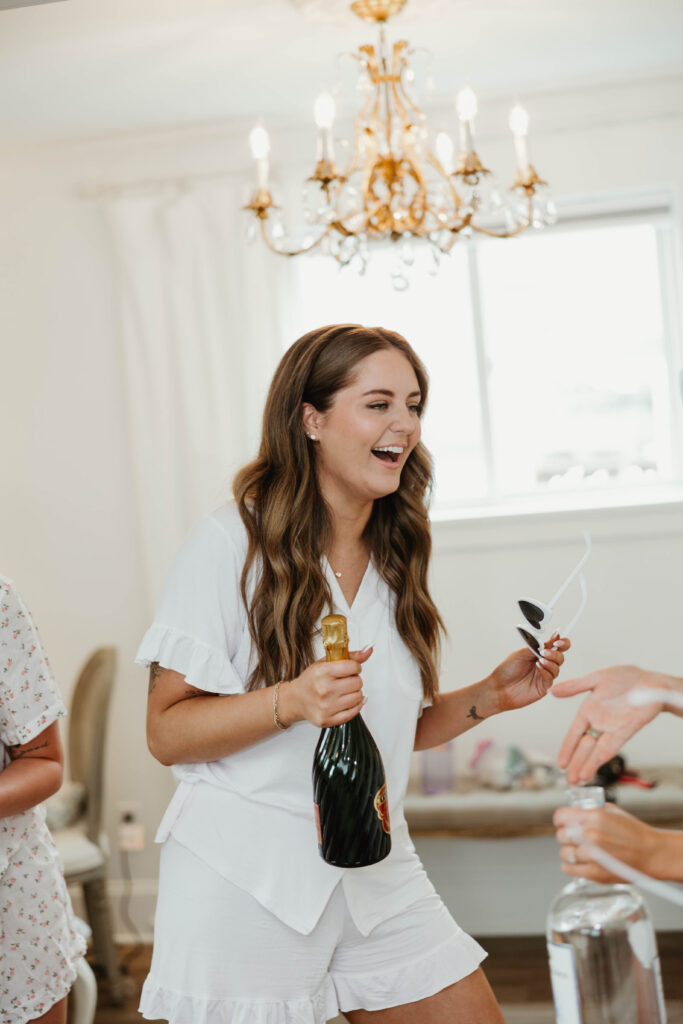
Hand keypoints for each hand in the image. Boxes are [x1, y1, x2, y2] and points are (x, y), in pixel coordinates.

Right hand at [284, 647, 372, 727]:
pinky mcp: (328, 720)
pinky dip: (354, 706)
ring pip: (358, 697)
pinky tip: (346, 701)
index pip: (353, 667)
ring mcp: (326, 707)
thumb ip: (350, 656)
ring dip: (355, 693)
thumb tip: (369, 650)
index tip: (350, 669)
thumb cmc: (311, 680)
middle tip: (345, 681)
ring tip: (344, 691)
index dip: (355, 667)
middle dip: (354, 680)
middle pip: (358, 682)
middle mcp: (324, 690)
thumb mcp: (326, 663)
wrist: (296, 700)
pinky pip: (354, 712)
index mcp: (322, 672)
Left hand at [491, 635, 569, 713]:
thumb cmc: (507, 670)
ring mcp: (544, 676)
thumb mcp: (521, 654)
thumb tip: (552, 639)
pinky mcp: (543, 687)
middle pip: (560, 657)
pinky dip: (546, 672)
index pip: (556, 647)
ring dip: (550, 663)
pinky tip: (538, 668)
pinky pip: (550, 679)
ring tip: (539, 661)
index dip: (562, 642)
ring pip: (557, 668)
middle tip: (545, 652)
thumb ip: (537, 647)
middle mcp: (544, 665)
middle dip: (555, 653)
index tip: (559, 640)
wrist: (498, 687)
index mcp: (539, 654)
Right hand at [552, 665, 669, 783]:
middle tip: (570, 781)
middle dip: (576, 764)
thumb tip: (552, 690)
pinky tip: (594, 765)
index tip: (560, 764)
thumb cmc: (625, 678)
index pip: (574, 734)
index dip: (567, 749)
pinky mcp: (627, 730)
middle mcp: (600, 723)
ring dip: (588, 765)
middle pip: (585, 748)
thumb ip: (575, 686)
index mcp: (589, 711)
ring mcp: (613, 728)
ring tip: (579, 779)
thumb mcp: (596, 678)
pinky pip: (612, 745)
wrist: (650, 680)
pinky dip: (602, 756)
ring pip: (597, 751)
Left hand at [554, 803, 660, 882]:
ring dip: (569, 851)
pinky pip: (568, 869)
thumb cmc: (635, 832)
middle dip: (566, 835)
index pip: (560, 816)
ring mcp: (591, 856)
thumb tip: (574, 810)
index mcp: (593, 817)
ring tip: (580, 850)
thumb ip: (590, 810)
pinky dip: (571, 866)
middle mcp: (590, 835)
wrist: (651, 854)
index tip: (563, 822)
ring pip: (564, 853)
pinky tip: (580, 862)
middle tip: (574, 837)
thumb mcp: (612, 811)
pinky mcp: (594, 873)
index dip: (561, 819)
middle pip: (561, 835)